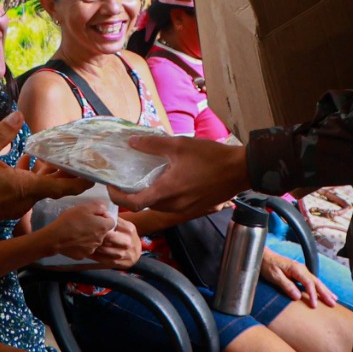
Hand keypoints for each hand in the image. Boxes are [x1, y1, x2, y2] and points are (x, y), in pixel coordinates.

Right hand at [0, 112, 87, 228]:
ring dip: (48, 172)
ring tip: (56, 153)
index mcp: (25, 188)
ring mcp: (17, 206)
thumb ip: (2, 133)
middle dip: (66, 169)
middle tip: (79, 152)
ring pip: (41, 187)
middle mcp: (26, 200)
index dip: (82, 179)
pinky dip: (32, 177)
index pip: (63, 186)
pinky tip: (27, 161)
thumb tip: (19, 114)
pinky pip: (28, 190)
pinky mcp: (8, 206)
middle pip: (55, 185)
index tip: (95, 171)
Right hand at [42, 201, 116, 259]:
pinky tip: (73, 240)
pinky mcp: (83, 255)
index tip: (95, 215)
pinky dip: (82, 245)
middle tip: (84, 222)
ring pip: (94, 241)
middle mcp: (100, 240)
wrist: (56, 238)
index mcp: (103, 227)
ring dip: (89, 236)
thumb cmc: (70, 220)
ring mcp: (92, 249)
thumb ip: (97, 206)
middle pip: (102, 232)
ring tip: (77, 231)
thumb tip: (104, 208)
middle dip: (96, 227)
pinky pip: (85, 248)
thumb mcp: (84, 207)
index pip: (111, 222)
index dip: (104, 217)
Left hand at [86, 219, 142, 269]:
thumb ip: (114, 220)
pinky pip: (104, 260)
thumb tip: (101, 212)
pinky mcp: (120, 263)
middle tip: (86, 233)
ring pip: (105, 249)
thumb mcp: (125, 225)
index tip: (91, 222)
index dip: (100, 223)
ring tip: (85, 242)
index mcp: (129, 229)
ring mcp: (124, 253)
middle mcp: (128, 241)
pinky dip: (95, 256)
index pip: (112, 224)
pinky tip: (89, 252)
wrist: (136, 250)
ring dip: (94, 246)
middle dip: (96, 235)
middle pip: (108, 237)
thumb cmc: (126, 235)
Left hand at [110, 135, 249, 213]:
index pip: (133, 202)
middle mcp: (174, 205)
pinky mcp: (194, 208)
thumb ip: (153, 144)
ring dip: (150, 194)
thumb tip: (132, 142)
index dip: (118, 196)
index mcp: (167, 191)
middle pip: (145, 205)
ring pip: (159, 205)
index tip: (111, 185)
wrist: (240, 170)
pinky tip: (169, 179)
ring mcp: (185, 209)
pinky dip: (164, 195)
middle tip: (127, 177)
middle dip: (133, 194)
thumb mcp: (180, 145)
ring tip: (148, 176)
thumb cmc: (211, 157)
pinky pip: (172, 205)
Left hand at [258, 249, 337, 307]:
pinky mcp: (300, 273)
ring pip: (316, 281)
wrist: (264, 257)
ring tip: (334, 299)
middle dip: (325, 293)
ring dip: (325, 290)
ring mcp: (302, 270)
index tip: (314, 305)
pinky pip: (313, 281)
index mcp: (296, 269)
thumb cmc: (268, 266)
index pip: (308, 283)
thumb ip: (286, 285)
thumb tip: (298, 296)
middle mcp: (302, 269)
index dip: (313, 295)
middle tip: (333, 304)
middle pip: (316, 282)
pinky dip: (320, 287)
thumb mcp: (275, 276)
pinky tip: (324, 292)